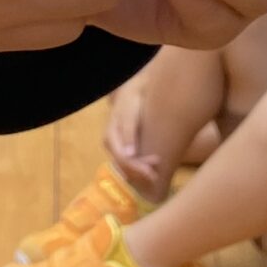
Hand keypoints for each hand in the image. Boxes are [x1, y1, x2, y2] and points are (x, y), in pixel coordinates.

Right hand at [104, 74, 163, 192]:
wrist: (133, 91)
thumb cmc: (132, 100)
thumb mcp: (130, 113)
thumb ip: (129, 132)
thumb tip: (128, 154)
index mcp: (110, 136)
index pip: (122, 159)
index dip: (137, 168)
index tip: (152, 172)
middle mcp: (111, 144)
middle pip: (124, 166)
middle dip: (139, 172)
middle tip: (156, 175)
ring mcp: (117, 146)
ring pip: (126, 166)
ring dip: (140, 171)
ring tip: (156, 170)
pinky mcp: (123, 146)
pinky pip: (129, 162)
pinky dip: (140, 166)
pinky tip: (152, 165)